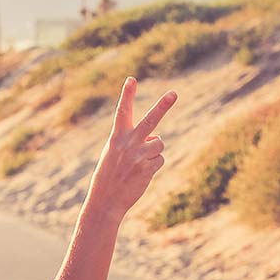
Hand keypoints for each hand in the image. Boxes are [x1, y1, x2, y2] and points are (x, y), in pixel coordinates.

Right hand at [85, 77, 176, 220]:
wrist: (105, 200)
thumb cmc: (109, 175)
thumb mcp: (115, 153)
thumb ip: (134, 141)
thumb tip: (158, 138)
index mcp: (116, 137)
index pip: (122, 112)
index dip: (127, 95)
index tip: (132, 79)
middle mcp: (128, 144)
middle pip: (150, 121)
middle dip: (162, 106)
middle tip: (174, 93)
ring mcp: (138, 156)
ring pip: (159, 144)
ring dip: (154, 152)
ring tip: (139, 163)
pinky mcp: (147, 168)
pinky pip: (160, 159)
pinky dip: (153, 165)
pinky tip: (141, 174)